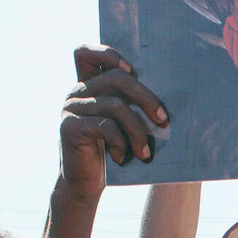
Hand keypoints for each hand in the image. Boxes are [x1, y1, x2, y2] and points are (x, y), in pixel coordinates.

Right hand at [59, 45, 169, 199]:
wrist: (84, 185)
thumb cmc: (110, 152)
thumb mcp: (120, 124)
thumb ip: (129, 104)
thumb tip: (167, 98)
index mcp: (88, 86)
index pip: (86, 53)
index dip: (109, 54)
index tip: (132, 70)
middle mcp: (76, 93)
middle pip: (116, 78)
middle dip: (146, 98)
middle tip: (163, 120)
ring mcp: (71, 109)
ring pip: (116, 106)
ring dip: (138, 130)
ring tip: (145, 152)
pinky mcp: (70, 128)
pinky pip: (106, 127)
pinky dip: (121, 143)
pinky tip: (122, 157)